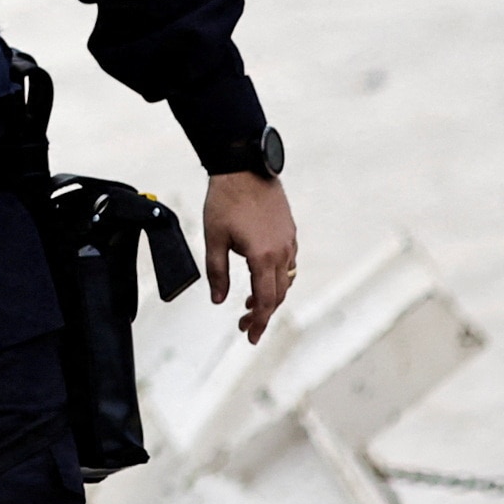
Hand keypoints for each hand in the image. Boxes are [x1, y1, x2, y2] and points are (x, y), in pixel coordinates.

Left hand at [204, 171, 296, 343]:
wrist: (244, 167)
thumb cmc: (225, 200)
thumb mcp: (214, 238)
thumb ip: (217, 272)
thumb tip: (219, 300)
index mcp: (262, 257)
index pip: (264, 300)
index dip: (257, 322)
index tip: (249, 336)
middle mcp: (282, 252)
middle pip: (277, 295)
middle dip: (262, 314)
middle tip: (245, 325)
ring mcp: (289, 241)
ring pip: (285, 280)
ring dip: (269, 296)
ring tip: (249, 304)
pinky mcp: (289, 232)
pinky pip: (288, 263)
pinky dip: (276, 277)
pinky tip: (261, 276)